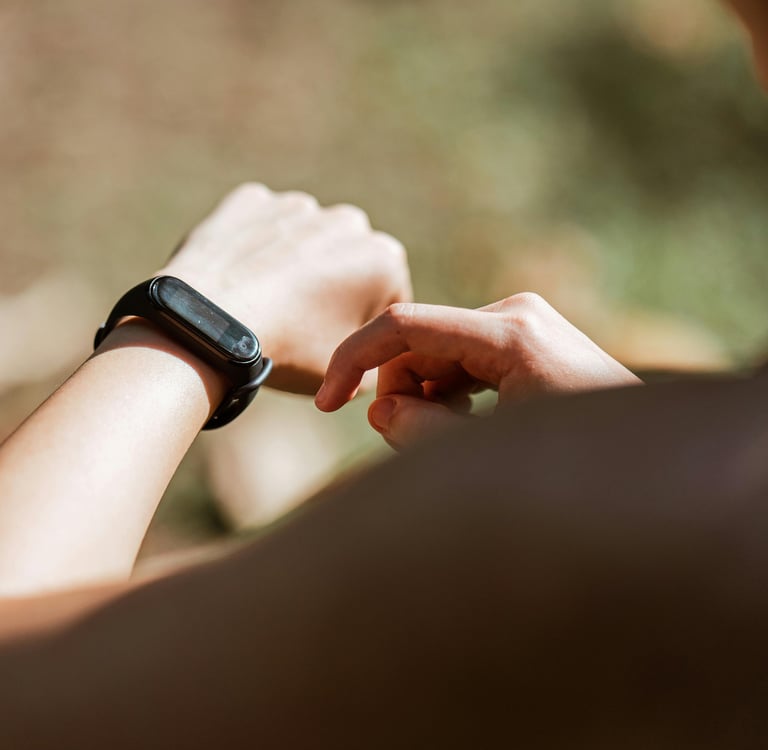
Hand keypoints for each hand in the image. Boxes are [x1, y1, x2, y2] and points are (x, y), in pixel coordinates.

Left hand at [159, 183, 411, 392]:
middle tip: (301, 325)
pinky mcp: (250, 200)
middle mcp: (349, 222)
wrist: (210, 326)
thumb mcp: (348, 374)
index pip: (388, 299)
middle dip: (335, 286)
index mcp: (385, 260)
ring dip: (295, 263)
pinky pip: (261, 226)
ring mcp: (297, 205)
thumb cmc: (288, 351)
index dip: (365, 328)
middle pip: (348, 262)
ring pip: (304, 239)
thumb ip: (374, 359)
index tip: (338, 347)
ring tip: (266, 303)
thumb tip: (369, 356)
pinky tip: (240, 279)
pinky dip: (255, 246)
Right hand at [315, 293, 641, 448]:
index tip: (323, 403)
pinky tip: (465, 421)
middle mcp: (518, 313)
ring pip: (439, 350)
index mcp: (511, 334)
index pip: (405, 326)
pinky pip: (465, 357)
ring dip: (424, 393)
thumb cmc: (579, 470)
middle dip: (397, 389)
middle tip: (403, 437)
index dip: (353, 361)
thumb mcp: (486, 456)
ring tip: (444, 436)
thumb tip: (378, 407)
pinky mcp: (529, 339)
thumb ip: (421, 432)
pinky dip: (449, 390)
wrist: (651, 469)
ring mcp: (527, 323)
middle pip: (420, 340)